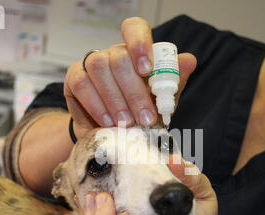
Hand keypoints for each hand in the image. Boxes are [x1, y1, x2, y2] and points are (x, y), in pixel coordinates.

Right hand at [64, 17, 196, 139]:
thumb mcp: (161, 101)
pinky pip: (81, 83)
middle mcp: (113, 53)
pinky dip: (96, 104)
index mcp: (136, 51)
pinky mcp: (75, 78)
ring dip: (115, 98)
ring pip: (99, 67)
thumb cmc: (140, 114)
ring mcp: (91, 62)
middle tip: (145, 118)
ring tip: (126, 122)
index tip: (146, 70)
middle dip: (134, 91)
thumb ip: (173, 81)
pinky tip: (107, 121)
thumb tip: (189, 60)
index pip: (134, 29)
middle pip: (119, 57)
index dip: (139, 44)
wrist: (114, 135)